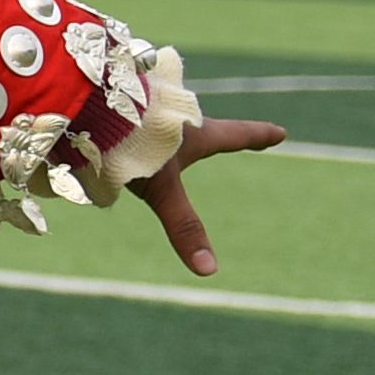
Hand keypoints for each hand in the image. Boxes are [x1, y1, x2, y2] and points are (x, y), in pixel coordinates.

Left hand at [130, 115, 282, 276]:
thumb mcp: (163, 189)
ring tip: (171, 127)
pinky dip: (136, 121)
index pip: (236, 135)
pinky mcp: (120, 106)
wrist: (94, 104)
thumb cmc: (135, 144)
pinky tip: (120, 126)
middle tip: (228, 132)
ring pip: (165, 115)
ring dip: (171, 122)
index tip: (280, 133)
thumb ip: (183, 226)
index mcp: (195, 133)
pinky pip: (133, 115)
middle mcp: (175, 115)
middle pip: (200, 123)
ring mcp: (147, 107)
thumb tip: (209, 270)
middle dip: (212, 129)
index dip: (258, 136)